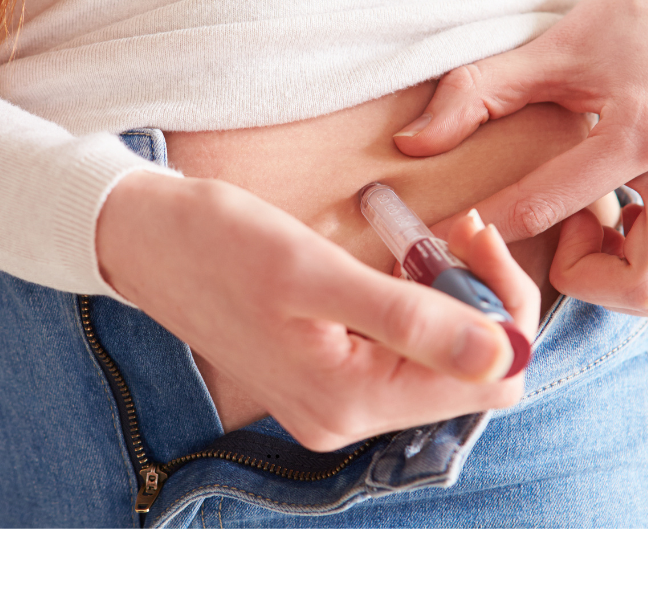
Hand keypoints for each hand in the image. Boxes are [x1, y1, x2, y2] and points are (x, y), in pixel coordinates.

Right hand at [97, 172, 536, 450]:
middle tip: (454, 231)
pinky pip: (396, 353)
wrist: (145, 241)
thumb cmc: (217, 245)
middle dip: (476, 300)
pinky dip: (411, 305)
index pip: (487, 381)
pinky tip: (396, 263)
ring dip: (444, 298)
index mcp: (349, 400)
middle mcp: (345, 417)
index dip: (502, 310)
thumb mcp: (315, 272)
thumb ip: (409, 319)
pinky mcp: (320, 376)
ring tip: (423, 240)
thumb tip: (501, 356)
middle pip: (465, 376)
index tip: (478, 242)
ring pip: (433, 362)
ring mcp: (331, 401)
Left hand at [394, 0, 647, 319]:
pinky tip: (629, 230)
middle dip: (582, 280)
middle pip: (642, 287)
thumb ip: (472, 98)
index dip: (483, 232)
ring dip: (632, 283)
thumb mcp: (544, 53)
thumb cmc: (621, 21)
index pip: (543, 210)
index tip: (450, 237)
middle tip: (559, 235)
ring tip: (600, 239)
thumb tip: (411, 144)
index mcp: (641, 132)